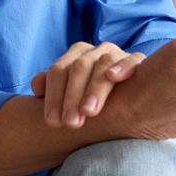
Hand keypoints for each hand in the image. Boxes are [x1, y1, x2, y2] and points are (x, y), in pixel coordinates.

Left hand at [30, 42, 146, 128]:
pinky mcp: (139, 61)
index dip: (53, 97)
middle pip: (78, 68)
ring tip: (89, 111)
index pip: (59, 71)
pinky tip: (114, 77)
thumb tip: (36, 87)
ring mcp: (117, 54)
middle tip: (70, 124)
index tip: (52, 123)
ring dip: (95, 88)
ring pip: (103, 64)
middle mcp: (95, 51)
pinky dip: (123, 66)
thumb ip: (54, 90)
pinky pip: (133, 59)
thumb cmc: (94, 98)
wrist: (133, 96)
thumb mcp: (73, 95)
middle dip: (72, 96)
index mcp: (76, 55)